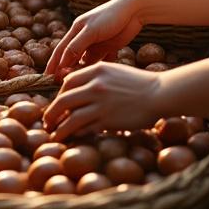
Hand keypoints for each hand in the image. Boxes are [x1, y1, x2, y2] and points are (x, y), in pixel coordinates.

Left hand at [43, 62, 163, 139]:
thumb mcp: (115, 72)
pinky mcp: (107, 119)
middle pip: (63, 99)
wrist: (161, 93)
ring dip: (59, 128)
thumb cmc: (140, 84)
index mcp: (97, 70)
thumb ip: (96, 78)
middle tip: (47, 121)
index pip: (68, 81)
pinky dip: (75, 133)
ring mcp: (101, 103)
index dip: (59, 94)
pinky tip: (72, 138)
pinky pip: (85, 128)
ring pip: (71, 117)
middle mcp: (95, 85)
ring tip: (54, 135)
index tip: (57, 103)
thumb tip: (78, 90)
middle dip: (52, 112)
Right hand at [44, 0, 144, 78]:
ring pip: (86, 61)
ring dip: (83, 70)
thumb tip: (62, 63)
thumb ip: (76, 46)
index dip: (54, 64)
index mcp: (76, 30)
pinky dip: (100, 68)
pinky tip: (99, 76)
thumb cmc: (111, 16)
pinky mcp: (110, 46)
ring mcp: (97, 42)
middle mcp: (85, 37)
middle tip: (62, 85)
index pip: (61, 51)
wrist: (135, 9)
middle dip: (67, 70)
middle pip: (72, 57)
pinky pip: (102, 60)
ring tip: (80, 83)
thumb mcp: (91, 31)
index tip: (48, 78)